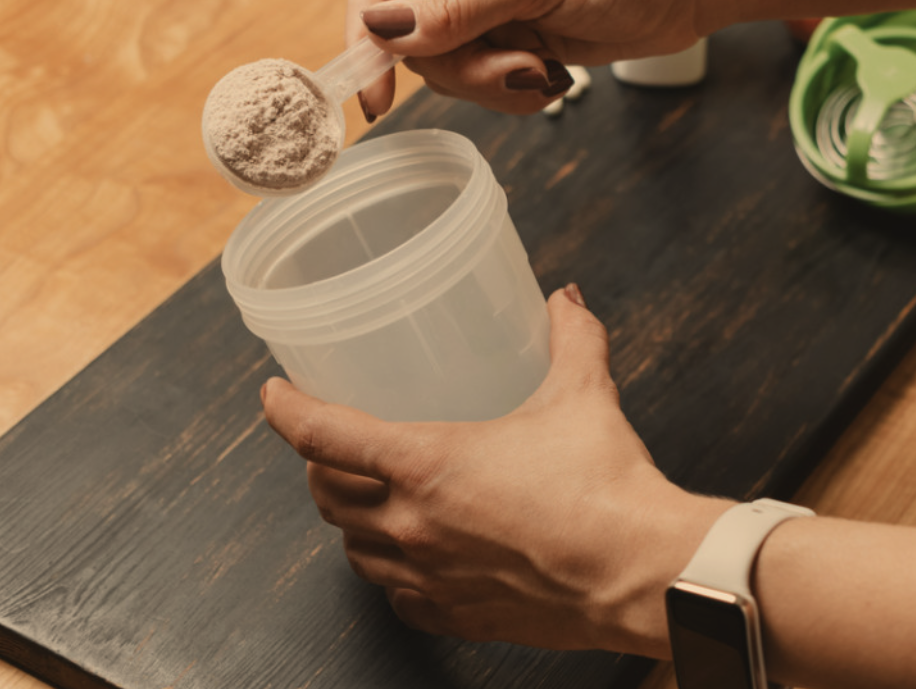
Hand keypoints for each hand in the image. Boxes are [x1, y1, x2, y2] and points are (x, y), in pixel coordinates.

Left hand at [262, 284, 729, 655]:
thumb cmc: (607, 490)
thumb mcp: (583, 395)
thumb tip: (566, 301)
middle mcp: (414, 524)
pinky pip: (400, 599)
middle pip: (327, 497)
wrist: (641, 572)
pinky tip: (412, 566)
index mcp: (427, 463)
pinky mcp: (459, 614)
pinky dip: (393, 577)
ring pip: (355, 553)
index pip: (322, 434)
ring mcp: (431, 576)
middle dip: (319, 468)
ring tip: (366, 503)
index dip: (285, 409)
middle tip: (330, 448)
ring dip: (351, 524)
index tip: (273, 393)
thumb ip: (571, 339)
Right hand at [347, 0, 712, 115]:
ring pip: (453, 76)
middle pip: (415, 49)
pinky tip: (556, 75)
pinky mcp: (521, 49)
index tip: (378, 96)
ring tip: (545, 69)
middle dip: (461, 72)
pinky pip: (492, 88)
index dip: (367, 44)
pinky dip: (519, 94)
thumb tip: (384, 31)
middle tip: (519, 66)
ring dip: (495, 86)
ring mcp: (494, 19)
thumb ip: (459, 9)